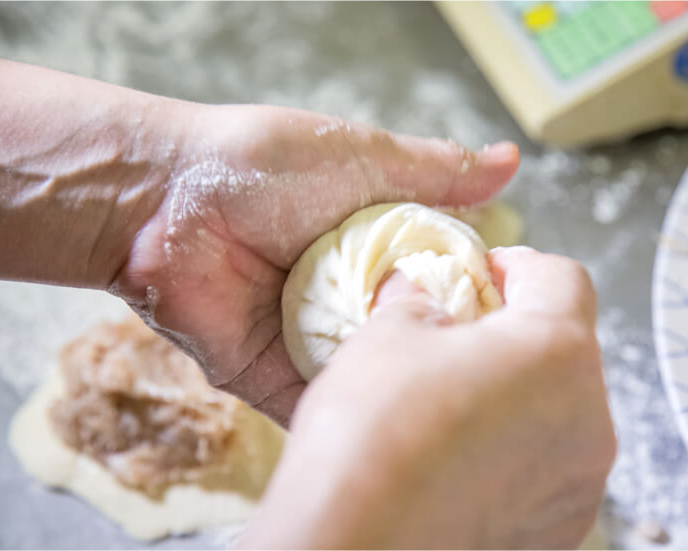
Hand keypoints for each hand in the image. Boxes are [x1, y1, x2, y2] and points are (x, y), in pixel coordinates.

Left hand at [111, 104, 518, 424]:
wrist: (165, 202)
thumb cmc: (264, 167)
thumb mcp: (366, 159)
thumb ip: (438, 171)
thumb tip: (512, 161)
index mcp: (377, 248)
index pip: (445, 283)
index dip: (480, 299)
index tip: (522, 318)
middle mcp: (351, 300)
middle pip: (414, 338)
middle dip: (445, 355)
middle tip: (495, 378)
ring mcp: (314, 343)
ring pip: (375, 380)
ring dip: (403, 392)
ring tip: (456, 415)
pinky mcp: (274, 380)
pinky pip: (321, 410)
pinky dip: (351, 421)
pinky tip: (393, 435)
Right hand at [237, 246, 615, 548]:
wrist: (355, 547)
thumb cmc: (372, 435)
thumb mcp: (387, 336)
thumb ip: (419, 301)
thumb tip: (421, 293)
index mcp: (557, 351)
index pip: (563, 278)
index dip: (520, 265)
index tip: (487, 272)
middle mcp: (590, 419)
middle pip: (567, 348)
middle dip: (516, 333)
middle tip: (460, 337)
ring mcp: (579, 482)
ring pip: (560, 411)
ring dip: (518, 394)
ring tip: (454, 404)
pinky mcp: (558, 529)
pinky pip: (548, 467)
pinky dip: (516, 451)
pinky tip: (459, 457)